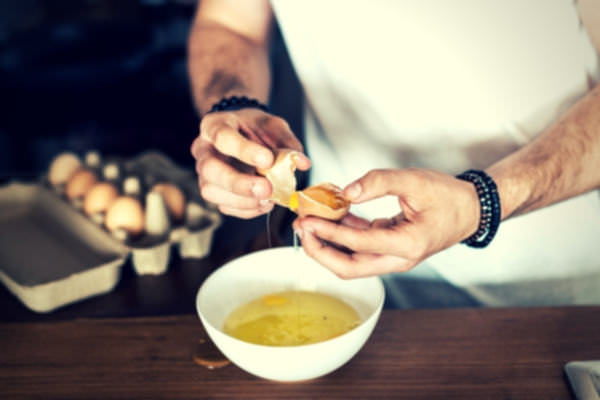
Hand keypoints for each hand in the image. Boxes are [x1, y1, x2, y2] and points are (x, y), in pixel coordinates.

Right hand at [191, 108, 309, 217]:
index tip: (268, 160)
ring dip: (242, 200)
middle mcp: (203, 150)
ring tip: (268, 199)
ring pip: (211, 191)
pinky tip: (264, 204)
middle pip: (210, 169)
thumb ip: (286, 142)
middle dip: (239, 183)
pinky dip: (246, 209)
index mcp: (214, 125)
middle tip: (267, 189)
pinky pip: (224, 206)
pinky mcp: (213, 191)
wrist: (243, 133)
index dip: (244, 151)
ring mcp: (205, 173)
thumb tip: (302, 163)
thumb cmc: (254, 128)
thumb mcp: (272, 126)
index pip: (223, 137)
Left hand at [293, 168, 480, 277]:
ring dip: (328, 245)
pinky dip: (343, 235)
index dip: (330, 233)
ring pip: (352, 262)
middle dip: (320, 251)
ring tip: (308, 223)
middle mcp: (399, 259)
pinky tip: (330, 216)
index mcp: (408, 245)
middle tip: (302, 229)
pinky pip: (360, 249)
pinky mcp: (389, 250)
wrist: (470, 210)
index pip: (359, 244)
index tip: (308, 221)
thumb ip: (380, 182)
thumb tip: (347, 192)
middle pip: (349, 268)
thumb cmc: (448, 197)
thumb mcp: (416, 181)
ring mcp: (394, 258)